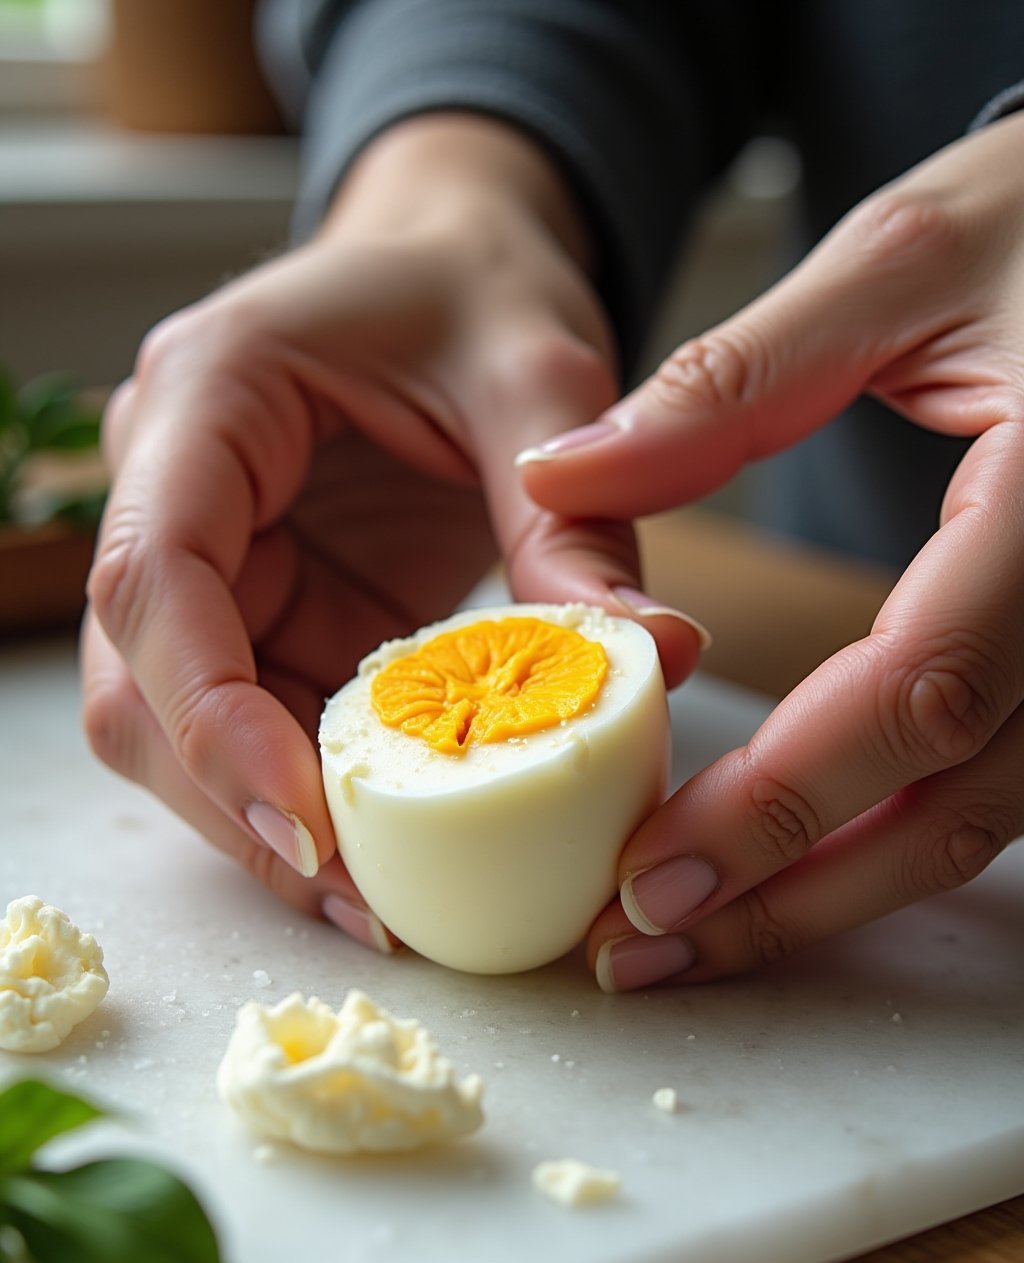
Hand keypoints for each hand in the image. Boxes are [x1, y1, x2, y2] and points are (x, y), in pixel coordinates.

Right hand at [82, 115, 703, 945]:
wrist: (453, 266)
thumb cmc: (478, 289)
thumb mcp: (539, 377)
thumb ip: (574, 519)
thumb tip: (654, 658)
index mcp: (209, 397)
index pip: (153, 577)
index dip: (211, 716)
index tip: (306, 824)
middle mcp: (171, 483)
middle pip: (140, 683)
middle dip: (237, 805)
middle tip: (362, 906)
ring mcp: (208, 557)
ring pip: (177, 726)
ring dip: (267, 820)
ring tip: (381, 906)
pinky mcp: (259, 610)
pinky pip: (256, 724)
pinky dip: (312, 795)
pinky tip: (390, 850)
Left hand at [518, 112, 1023, 985]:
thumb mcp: (902, 260)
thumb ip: (731, 381)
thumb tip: (561, 477)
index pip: (916, 691)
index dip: (779, 805)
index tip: (647, 873)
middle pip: (951, 806)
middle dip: (787, 896)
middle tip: (642, 947)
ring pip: (980, 826)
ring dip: (831, 897)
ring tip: (690, 936)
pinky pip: (997, 788)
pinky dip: (884, 844)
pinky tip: (789, 868)